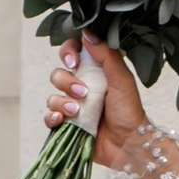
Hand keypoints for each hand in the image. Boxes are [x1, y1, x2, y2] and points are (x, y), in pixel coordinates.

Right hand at [50, 36, 147, 168]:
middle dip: (66, 82)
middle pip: (57, 74)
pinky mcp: (66, 125)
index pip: (72, 54)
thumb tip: (87, 34)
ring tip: (77, 111)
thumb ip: (107, 55)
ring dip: (61, 102)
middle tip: (83, 92)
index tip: (74, 62)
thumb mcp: (122, 79)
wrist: (128, 144)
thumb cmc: (129, 111)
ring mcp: (72, 107)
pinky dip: (52, 117)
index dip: (67, 54)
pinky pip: (48, 117)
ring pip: (52, 96)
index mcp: (94, 73)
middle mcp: (80, 87)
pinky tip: (63, 120)